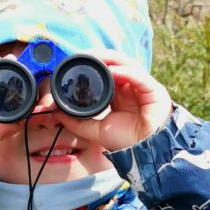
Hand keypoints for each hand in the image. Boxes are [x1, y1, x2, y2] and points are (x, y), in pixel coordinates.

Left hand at [51, 51, 172, 152]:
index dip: (92, 66)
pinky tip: (111, 69)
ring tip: (94, 56)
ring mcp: (142, 87)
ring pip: (126, 65)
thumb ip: (75, 122)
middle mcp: (131, 88)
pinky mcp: (154, 90)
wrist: (143, 155)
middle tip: (81, 55)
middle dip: (99, 58)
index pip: (106, 73)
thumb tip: (55, 112)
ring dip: (110, 59)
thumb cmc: (124, 142)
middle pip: (115, 64)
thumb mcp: (94, 131)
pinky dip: (125, 71)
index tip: (75, 62)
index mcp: (119, 95)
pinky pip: (138, 76)